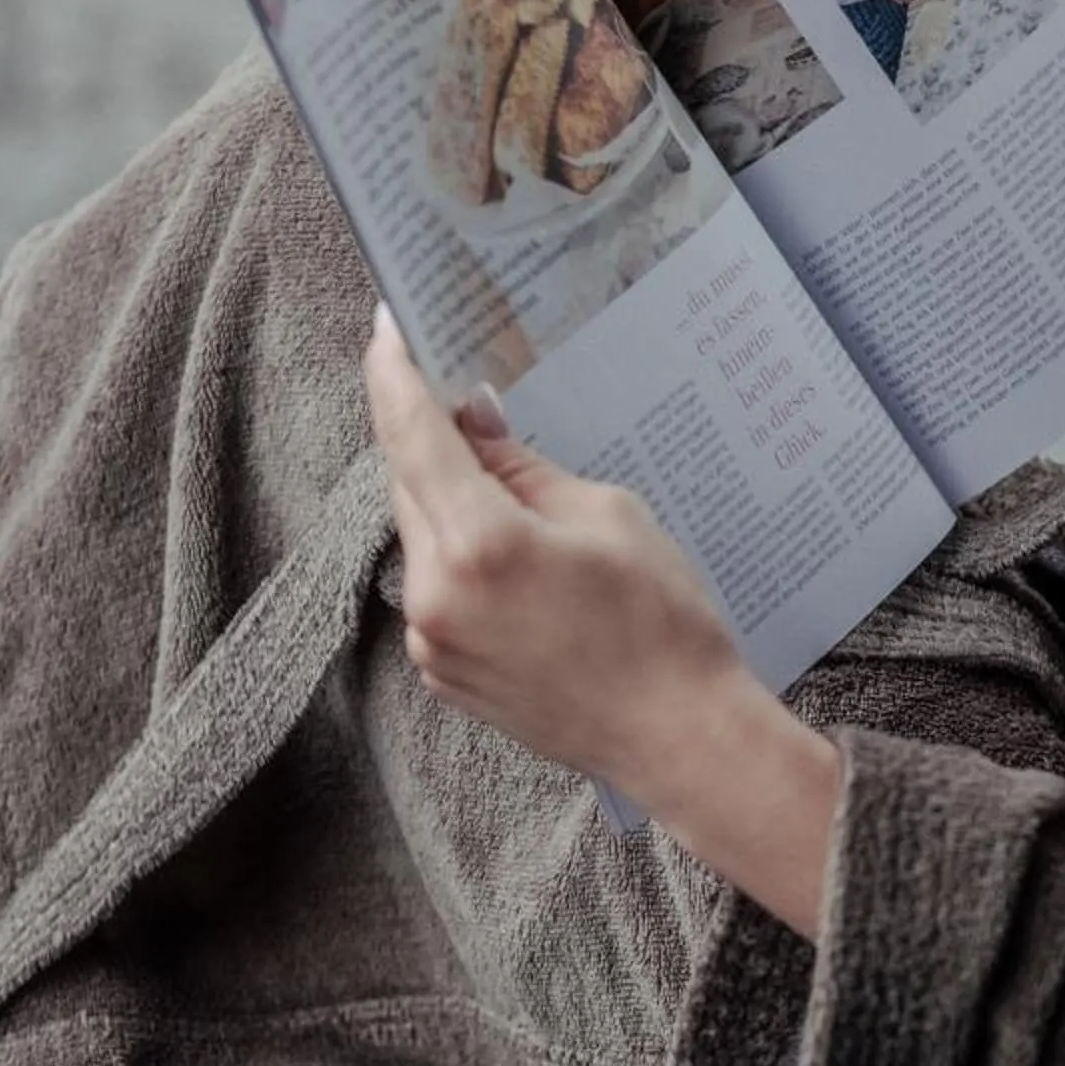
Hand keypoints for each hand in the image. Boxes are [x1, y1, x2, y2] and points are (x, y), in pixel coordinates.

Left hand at [362, 311, 838, 932]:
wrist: (677, 736)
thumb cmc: (660, 621)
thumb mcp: (604, 513)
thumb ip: (520, 465)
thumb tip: (468, 418)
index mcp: (479, 544)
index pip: (412, 435)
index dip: (394, 374)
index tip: (388, 329)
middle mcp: (436, 597)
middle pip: (409, 485)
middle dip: (433, 438)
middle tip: (468, 397)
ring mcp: (432, 644)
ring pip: (422, 538)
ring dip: (451, 502)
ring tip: (519, 495)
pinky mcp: (443, 673)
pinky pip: (436, 590)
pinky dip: (461, 557)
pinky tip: (520, 560)